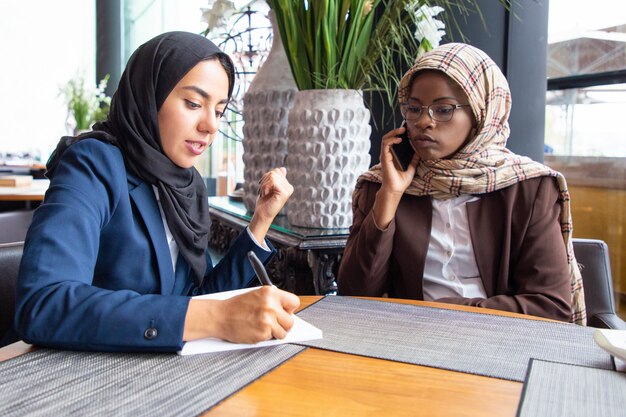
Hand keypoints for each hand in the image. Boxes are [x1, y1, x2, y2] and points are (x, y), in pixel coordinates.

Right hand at [183, 286, 300, 342]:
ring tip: (263, 326)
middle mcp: (271, 305)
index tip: (285, 312)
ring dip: (275, 332)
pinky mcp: (263, 333)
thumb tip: (287, 311)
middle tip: (273, 322)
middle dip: (283, 324)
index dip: (289, 309)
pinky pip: (272, 339)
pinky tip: (255, 329)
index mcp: (270, 293)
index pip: (294, 302)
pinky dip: (265, 337)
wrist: (219, 316)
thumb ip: (272, 301)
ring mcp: (268, 320)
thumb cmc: (236, 306)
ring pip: (284, 332)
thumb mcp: (256, 295)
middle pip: (291, 321)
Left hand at [249, 167, 292, 242]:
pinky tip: (265, 194)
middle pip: (274, 172)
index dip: (266, 177)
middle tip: (263, 192)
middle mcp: (289, 187)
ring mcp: (288, 190)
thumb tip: (283, 169)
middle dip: (264, 181)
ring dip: (264, 185)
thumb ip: (276, 178)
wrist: (262, 213)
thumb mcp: (269, 186)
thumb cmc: (264, 201)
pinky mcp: (284, 193)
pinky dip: (265, 187)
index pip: (277, 171)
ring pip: (272, 176)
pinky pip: (273, 181)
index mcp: (287, 185)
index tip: (263, 187)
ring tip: (264, 193)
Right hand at [380, 125, 418, 194]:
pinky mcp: (384, 157)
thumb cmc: (401, 181)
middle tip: (404, 128)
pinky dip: (392, 139)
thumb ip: (414, 159)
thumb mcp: (411, 168)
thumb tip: (419, 151)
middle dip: (396, 131)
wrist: (395, 189)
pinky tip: (399, 139)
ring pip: (385, 139)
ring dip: (393, 133)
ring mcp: (385, 155)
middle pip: (389, 138)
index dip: (399, 135)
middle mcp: (388, 154)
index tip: (408, 131)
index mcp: (393, 156)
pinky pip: (385, 144)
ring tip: (401, 131)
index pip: (394, 141)